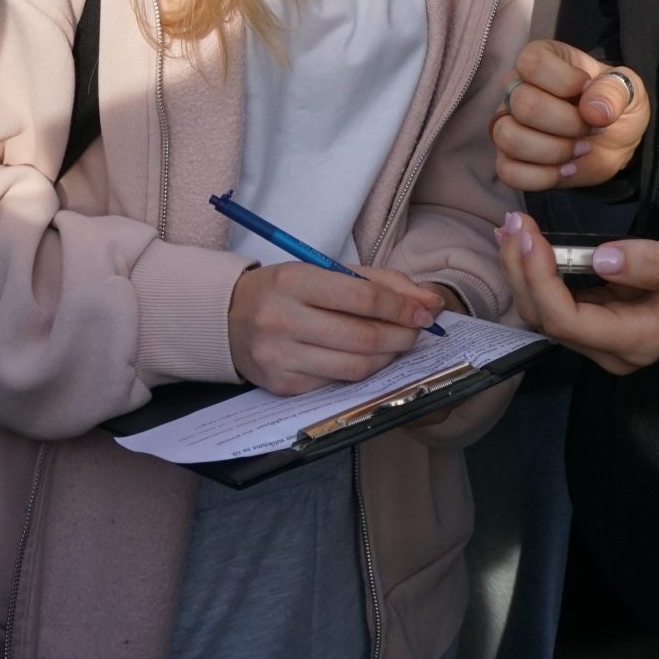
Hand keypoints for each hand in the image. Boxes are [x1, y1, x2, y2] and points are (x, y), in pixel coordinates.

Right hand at [226, 263, 444, 395]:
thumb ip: (379, 283)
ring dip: (388, 358)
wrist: (228, 319)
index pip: (363, 298)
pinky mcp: (283, 386)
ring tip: (395, 345)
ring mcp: (280, 358)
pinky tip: (364, 358)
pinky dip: (360, 371)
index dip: (402, 307)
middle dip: (403, 336)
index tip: (426, 311)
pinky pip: (337, 383)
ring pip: (356, 367)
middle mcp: (283, 320)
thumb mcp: (323, 272)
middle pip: (364, 338)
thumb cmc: (284, 291)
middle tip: (416, 331)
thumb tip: (430, 301)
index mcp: (293, 282)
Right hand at [489, 40, 650, 191]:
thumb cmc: (616, 107)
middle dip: (568, 124)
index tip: (588, 90)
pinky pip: (508, 171)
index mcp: (541, 61)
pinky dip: (543, 176)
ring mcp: (507, 125)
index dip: (564, 81)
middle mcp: (516, 89)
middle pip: (523, 104)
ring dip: (554, 151)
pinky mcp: (507, 159)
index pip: (531, 62)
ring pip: (508, 138)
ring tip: (580, 150)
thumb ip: (615, 90)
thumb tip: (592, 110)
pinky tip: (566, 169)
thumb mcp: (629, 90)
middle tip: (591, 129)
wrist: (615, 144)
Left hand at [494, 212, 658, 375]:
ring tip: (512, 228)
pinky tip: (523, 244)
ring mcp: (604, 339)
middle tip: (514, 222)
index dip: (539, 280)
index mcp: (641, 340)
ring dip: (522, 272)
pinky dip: (534, 273)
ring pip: (543, 314)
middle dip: (522, 271)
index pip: (568, 321)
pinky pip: (553, 303)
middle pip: (547, 320)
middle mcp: (615, 350)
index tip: (529, 236)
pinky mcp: (597, 321)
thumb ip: (658, 262)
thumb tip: (604, 259)